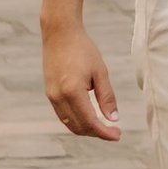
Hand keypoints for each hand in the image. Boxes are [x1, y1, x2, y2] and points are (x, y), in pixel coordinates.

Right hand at [43, 15, 121, 139]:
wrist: (59, 33)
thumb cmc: (82, 49)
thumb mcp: (100, 71)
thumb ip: (107, 97)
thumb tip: (114, 119)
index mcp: (73, 91)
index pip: (90, 122)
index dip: (104, 132)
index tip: (117, 135)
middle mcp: (59, 97)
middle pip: (79, 127)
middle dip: (96, 133)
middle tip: (113, 131)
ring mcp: (52, 96)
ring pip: (69, 124)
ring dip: (86, 129)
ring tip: (103, 126)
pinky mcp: (49, 94)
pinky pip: (63, 115)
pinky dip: (76, 121)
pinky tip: (89, 116)